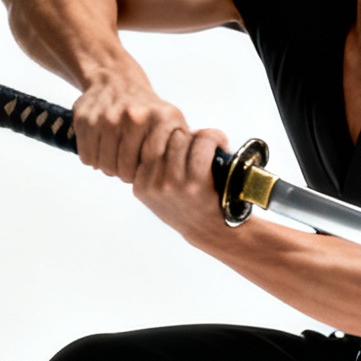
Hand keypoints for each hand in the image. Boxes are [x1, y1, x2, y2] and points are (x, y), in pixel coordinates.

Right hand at [72, 73, 187, 181]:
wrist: (115, 79)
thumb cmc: (148, 109)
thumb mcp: (173, 120)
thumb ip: (185, 145)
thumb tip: (198, 173)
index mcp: (160, 118)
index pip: (152, 163)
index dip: (147, 174)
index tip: (146, 174)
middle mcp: (134, 116)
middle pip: (125, 168)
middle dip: (125, 174)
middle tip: (128, 170)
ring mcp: (108, 116)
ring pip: (104, 164)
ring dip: (108, 168)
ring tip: (115, 160)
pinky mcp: (85, 118)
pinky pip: (87, 156)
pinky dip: (93, 159)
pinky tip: (101, 151)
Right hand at [132, 127, 231, 244]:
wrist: (211, 231)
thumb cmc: (189, 207)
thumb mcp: (160, 194)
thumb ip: (155, 168)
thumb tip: (161, 130)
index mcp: (140, 185)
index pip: (148, 145)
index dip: (168, 139)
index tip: (184, 142)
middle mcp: (153, 185)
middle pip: (164, 140)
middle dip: (184, 135)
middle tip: (199, 141)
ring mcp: (172, 185)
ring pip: (181, 139)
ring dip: (199, 136)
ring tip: (210, 142)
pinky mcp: (193, 184)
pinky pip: (200, 147)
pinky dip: (212, 139)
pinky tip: (220, 143)